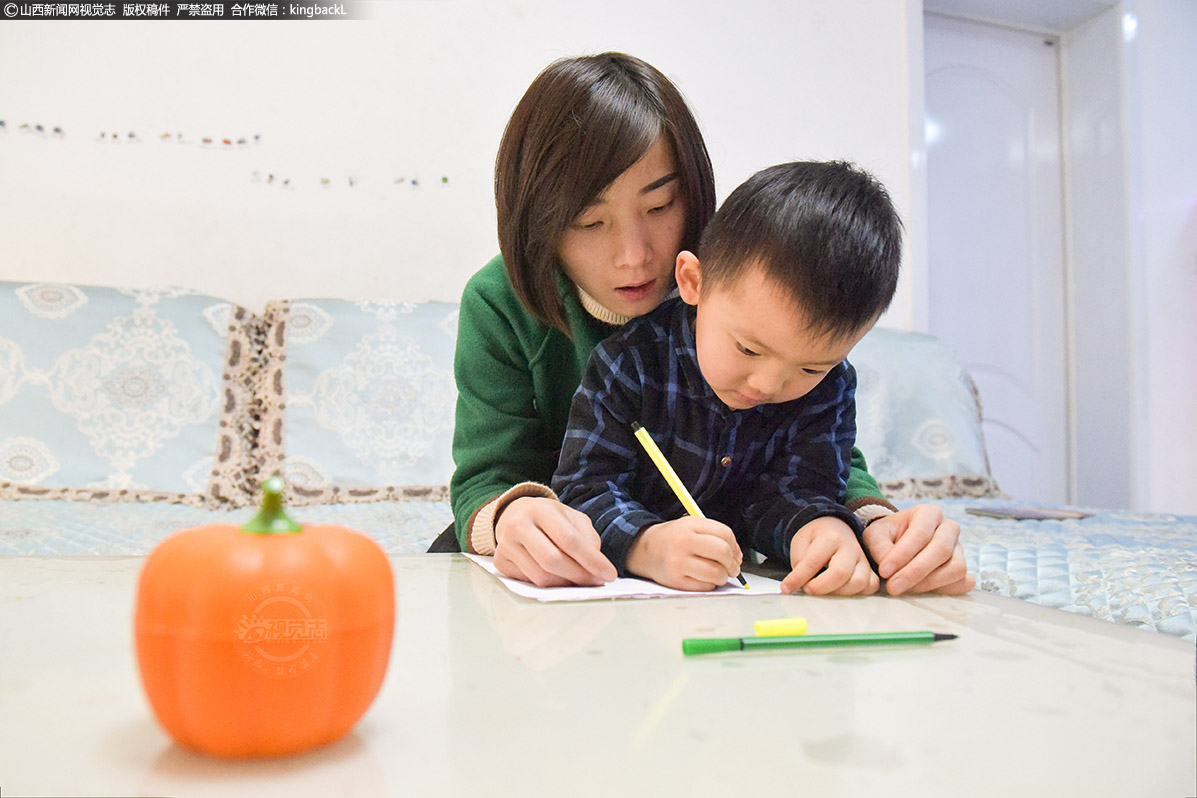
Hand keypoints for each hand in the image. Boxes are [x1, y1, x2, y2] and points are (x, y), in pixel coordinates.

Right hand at [493, 497, 616, 586]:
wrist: (515, 515)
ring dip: (566, 584)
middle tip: (596, 581)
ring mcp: (505, 545)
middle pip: (552, 561)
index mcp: (540, 510)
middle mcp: (518, 526)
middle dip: (579, 576)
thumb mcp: (572, 518)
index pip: (569, 540)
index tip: (609, 573)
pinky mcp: (500, 562)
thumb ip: (587, 538)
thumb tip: (596, 567)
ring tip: (580, 581)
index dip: (591, 560)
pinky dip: (549, 585)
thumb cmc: (549, 518)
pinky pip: (529, 582)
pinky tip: (560, 578)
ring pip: (540, 576)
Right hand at [626, 517, 742, 591]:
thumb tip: (737, 558)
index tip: (736, 554)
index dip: (735, 546)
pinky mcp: (676, 581)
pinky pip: (705, 586)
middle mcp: (683, 542)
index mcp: (689, 525)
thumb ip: (715, 536)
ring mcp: (678, 562)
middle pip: (722, 552)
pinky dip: (710, 584)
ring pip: (716, 573)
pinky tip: (703, 578)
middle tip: (733, 568)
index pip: (725, 534)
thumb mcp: (691, 526)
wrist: (645, 550)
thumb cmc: (673, 539)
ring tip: (718, 574)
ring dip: (723, 576)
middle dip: (733, 563)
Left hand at [781, 516, 879, 595]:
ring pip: (858, 582)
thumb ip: (799, 562)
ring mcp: (862, 559)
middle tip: (808, 589)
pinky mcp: (870, 569)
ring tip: (824, 589)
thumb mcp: (801, 542)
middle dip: (821, 587)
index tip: (787, 588)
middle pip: (841, 573)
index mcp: (830, 537)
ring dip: (838, 592)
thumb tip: (798, 584)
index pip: (813, 561)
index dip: (798, 578)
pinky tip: (841, 589)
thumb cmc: (817, 537)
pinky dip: (857, 592)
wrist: (835, 528)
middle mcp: (850, 547)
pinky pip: (870, 586)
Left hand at [861, 503, 974, 594]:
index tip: (884, 571)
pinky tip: (924, 591)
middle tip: (894, 587)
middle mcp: (948, 528)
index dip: (903, 554)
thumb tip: (890, 567)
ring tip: (905, 588)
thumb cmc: (887, 535)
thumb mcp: (876, 534)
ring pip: (955, 568)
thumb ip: (879, 547)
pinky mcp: (962, 567)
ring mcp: (959, 548)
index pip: (921, 532)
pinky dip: (946, 590)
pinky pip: (963, 582)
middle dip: (916, 572)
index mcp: (929, 513)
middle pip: (941, 550)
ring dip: (929, 583)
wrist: (897, 541)